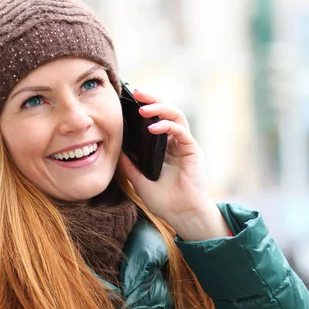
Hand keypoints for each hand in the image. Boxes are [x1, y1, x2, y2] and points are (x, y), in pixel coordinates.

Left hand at [117, 90, 229, 239]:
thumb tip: (116, 151)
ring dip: (160, 108)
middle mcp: (176, 143)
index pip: (156, 120)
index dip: (146, 108)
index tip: (129, 101)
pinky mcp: (192, 151)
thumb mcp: (139, 181)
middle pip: (167, 112)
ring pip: (176, 115)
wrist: (182, 215)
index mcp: (165, 148)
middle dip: (153, 100)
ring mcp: (185, 145)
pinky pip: (181, 131)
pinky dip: (167, 125)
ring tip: (143, 108)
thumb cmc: (165, 201)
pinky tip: (153, 127)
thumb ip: (130, 166)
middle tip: (137, 92)